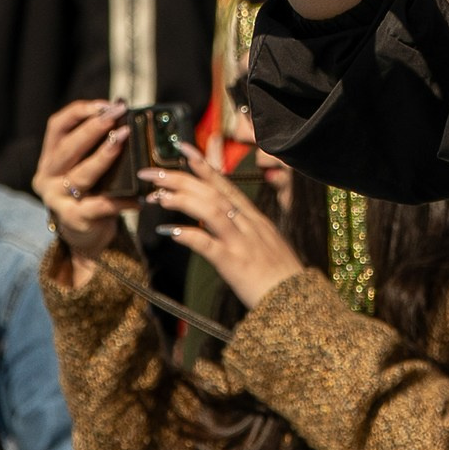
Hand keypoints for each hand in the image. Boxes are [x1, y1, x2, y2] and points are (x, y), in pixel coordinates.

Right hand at [33, 99, 133, 273]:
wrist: (85, 234)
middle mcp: (47, 177)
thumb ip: (97, 145)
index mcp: (50, 158)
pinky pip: (100, 205)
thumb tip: (124, 116)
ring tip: (123, 140)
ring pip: (81, 175)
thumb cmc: (91, 192)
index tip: (104, 105)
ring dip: (104, 155)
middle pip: (68, 148)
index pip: (57, 126)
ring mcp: (57, 200)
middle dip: (94, 128)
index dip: (79, 112)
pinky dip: (121, 200)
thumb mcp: (86, 166)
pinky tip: (139, 196)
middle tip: (117, 115)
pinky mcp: (73, 219)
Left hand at [139, 155, 305, 315]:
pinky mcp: (234, 263)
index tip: (182, 149)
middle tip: (151, 173)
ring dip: (182, 200)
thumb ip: (245, 229)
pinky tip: (170, 232)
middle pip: (212, 192)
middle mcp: (248, 224)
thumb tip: (223, 220)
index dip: (202, 165)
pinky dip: (188, 235)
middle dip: (181, 179)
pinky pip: (208, 245)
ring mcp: (241, 242)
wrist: (297, 300)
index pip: (225, 184)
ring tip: (157, 196)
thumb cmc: (280, 276)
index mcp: (254, 218)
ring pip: (211, 210)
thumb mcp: (266, 243)